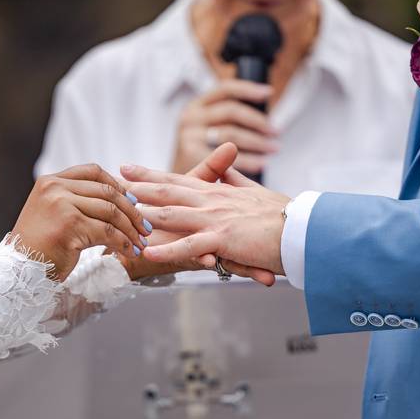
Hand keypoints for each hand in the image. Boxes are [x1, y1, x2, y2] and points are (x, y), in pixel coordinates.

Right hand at [13, 164, 149, 281]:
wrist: (18, 272)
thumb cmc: (38, 249)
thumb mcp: (53, 214)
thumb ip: (75, 200)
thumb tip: (115, 197)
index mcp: (50, 181)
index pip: (92, 171)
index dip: (117, 184)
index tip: (132, 201)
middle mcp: (54, 188)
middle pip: (106, 191)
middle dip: (131, 210)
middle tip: (145, 227)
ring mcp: (61, 204)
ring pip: (110, 211)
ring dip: (130, 229)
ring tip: (140, 242)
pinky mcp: (70, 224)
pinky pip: (107, 232)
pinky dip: (123, 243)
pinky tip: (129, 252)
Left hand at [122, 151, 289, 275]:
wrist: (305, 228)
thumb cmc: (284, 214)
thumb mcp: (256, 194)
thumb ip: (237, 179)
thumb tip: (226, 166)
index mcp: (219, 191)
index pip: (179, 179)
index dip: (152, 174)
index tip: (129, 167)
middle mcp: (213, 201)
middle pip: (169, 191)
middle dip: (139, 186)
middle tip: (114, 181)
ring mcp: (216, 219)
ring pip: (172, 214)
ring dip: (144, 212)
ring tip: (120, 211)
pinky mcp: (223, 239)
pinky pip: (189, 246)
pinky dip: (167, 250)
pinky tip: (147, 252)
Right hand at [172, 80, 277, 174]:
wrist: (174, 186)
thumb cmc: (197, 159)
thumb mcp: (204, 132)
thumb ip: (226, 121)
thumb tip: (265, 118)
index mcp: (195, 106)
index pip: (225, 89)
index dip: (248, 89)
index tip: (268, 92)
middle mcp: (190, 117)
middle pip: (232, 111)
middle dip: (258, 121)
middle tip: (276, 132)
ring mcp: (189, 136)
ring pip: (231, 133)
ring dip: (258, 141)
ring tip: (273, 148)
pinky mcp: (191, 156)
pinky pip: (227, 157)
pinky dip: (249, 160)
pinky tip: (262, 163)